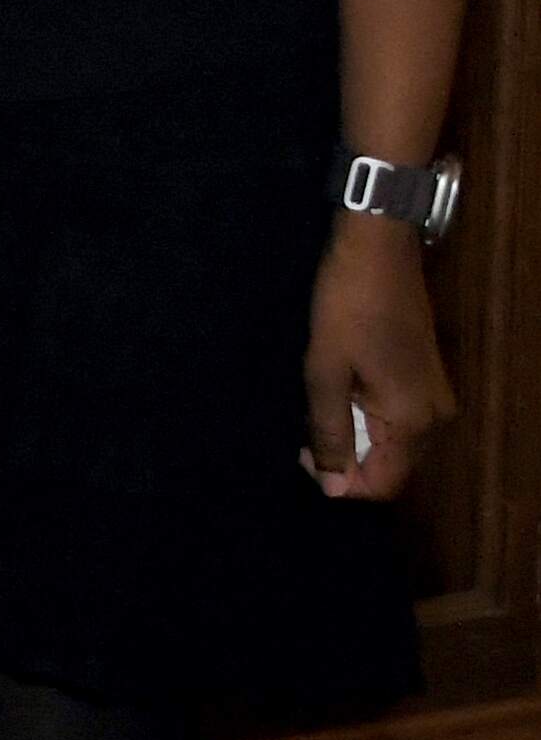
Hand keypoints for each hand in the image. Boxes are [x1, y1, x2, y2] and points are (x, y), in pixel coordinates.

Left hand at [302, 218, 453, 500]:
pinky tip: (337, 394)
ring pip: (393, 441)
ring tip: (315, 411)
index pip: (385, 483)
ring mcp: (435, 396)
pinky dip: (366, 417)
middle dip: (346, 461)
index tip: (303, 457)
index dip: (342, 482)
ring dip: (354, 437)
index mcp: (414, 421)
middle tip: (303, 434)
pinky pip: (397, 418)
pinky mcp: (427, 377)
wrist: (378, 250)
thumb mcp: (325, 373)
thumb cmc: (346, 308)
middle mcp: (436, 417)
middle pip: (391, 465)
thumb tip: (334, 489)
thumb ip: (330, 433)